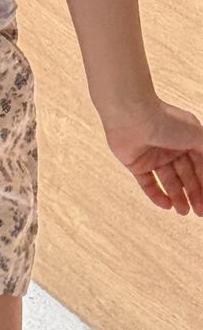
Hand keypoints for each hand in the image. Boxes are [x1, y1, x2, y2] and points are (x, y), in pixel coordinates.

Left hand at [101, 96, 202, 215]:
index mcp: (188, 139)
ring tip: (184, 212)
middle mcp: (172, 148)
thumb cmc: (167, 122)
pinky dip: (156, 194)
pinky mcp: (136, 165)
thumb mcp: (196, 136)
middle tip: (199, 212)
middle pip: (186, 175)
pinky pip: (148, 183)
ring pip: (168, 181)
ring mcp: (154, 157)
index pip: (200, 165)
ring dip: (177, 197)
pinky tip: (167, 206)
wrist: (132, 117)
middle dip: (194, 194)